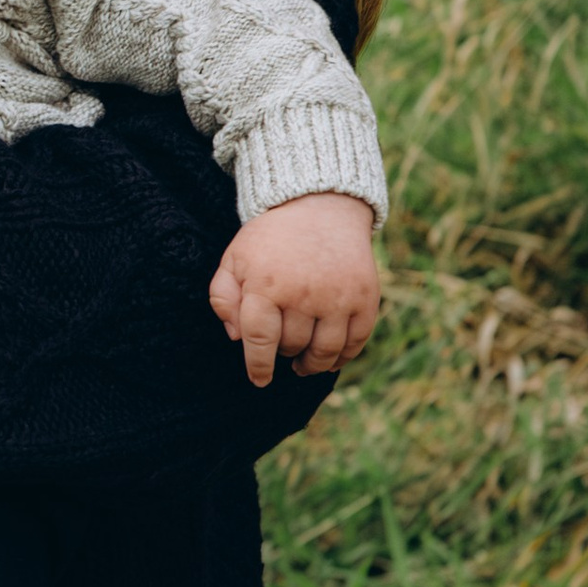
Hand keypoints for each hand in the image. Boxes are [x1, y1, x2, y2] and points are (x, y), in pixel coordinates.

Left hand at [209, 191, 379, 385]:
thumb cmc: (271, 238)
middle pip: (292, 346)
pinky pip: (356, 342)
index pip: (259, 340)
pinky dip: (343, 357)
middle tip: (282, 346)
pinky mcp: (364, 298)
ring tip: (304, 364)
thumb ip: (223, 296)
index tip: (260, 380)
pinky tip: (330, 359)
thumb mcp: (235, 258)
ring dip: (312, 364)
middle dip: (284, 352)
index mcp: (265, 285)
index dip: (258, 366)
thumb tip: (236, 337)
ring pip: (324, 352)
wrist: (321, 206)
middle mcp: (302, 293)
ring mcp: (337, 297)